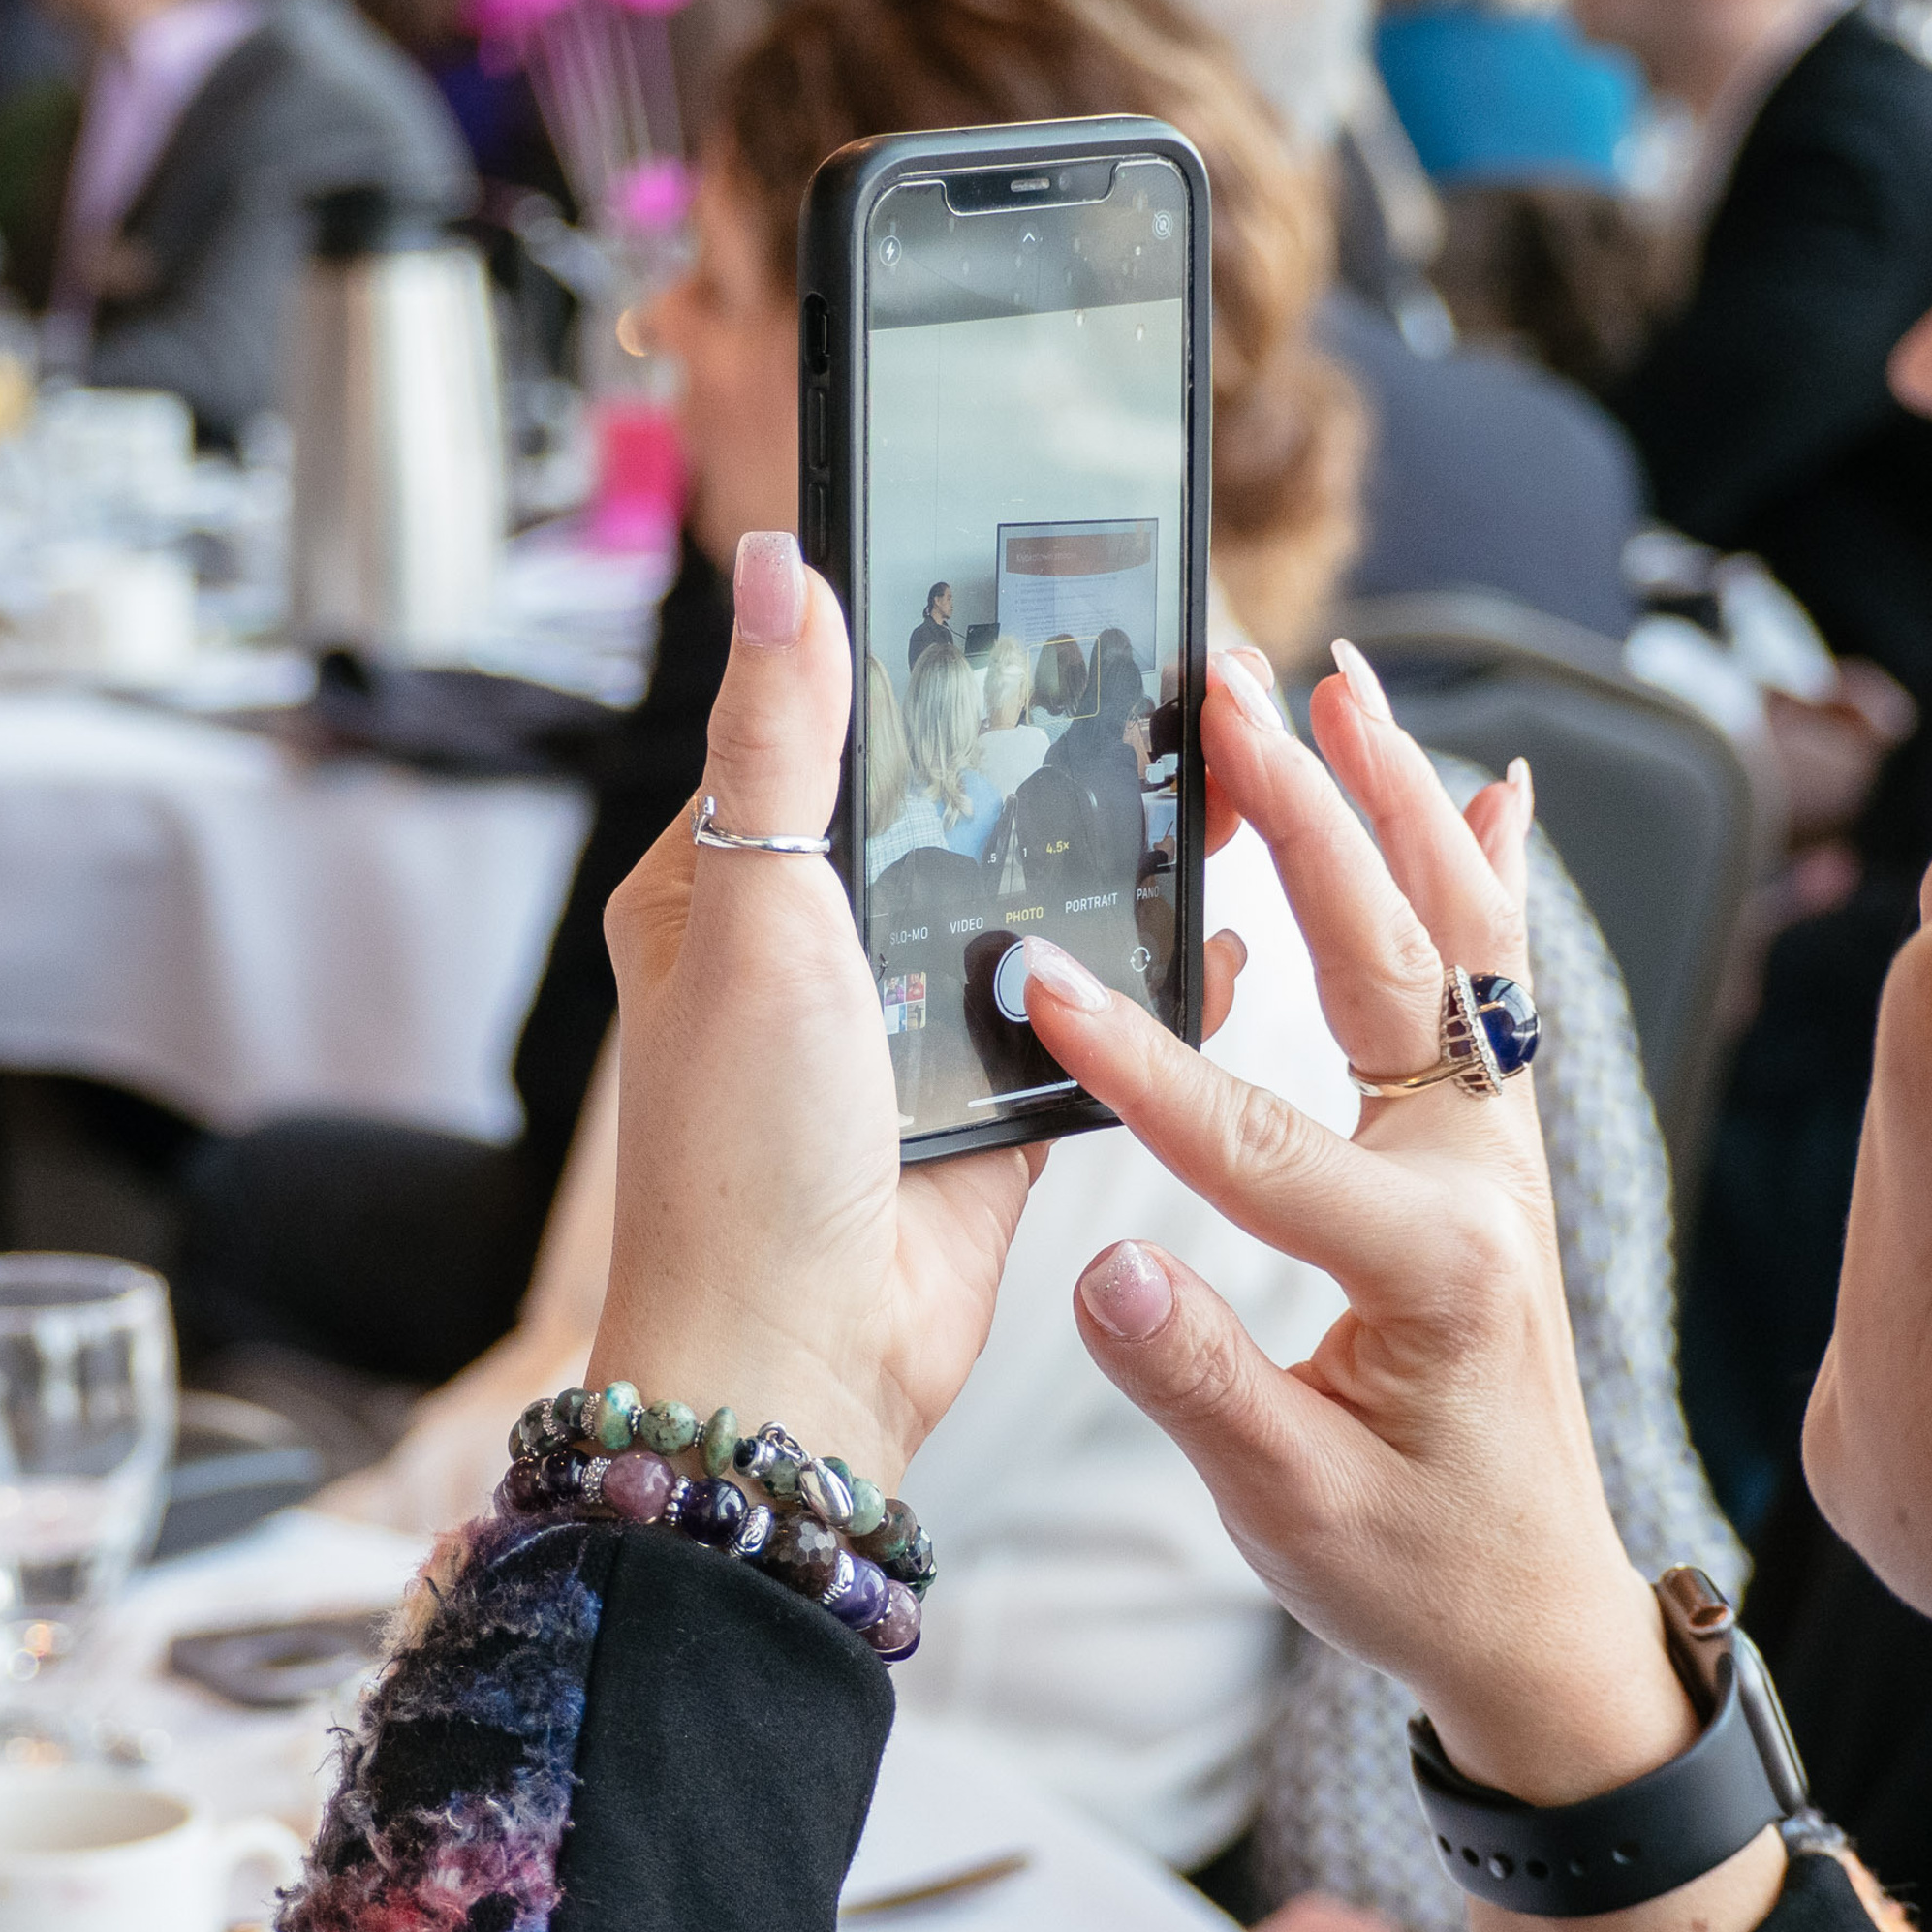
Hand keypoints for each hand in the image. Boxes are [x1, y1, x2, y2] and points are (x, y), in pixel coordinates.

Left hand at [590, 536, 1246, 1490]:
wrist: (802, 1363)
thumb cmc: (739, 1156)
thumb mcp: (754, 916)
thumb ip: (779, 747)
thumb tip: (780, 568)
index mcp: (720, 894)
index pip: (805, 740)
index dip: (894, 668)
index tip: (989, 592)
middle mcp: (808, 955)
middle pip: (928, 822)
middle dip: (1019, 763)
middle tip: (1130, 680)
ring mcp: (899, 1032)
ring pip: (1011, 914)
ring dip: (1088, 862)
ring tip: (1191, 777)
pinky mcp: (984, 1106)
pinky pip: (1075, 1017)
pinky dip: (1140, 980)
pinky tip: (1211, 924)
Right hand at [1028, 649, 1685, 1794]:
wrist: (1536, 1608)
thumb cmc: (1416, 1567)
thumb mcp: (1291, 1510)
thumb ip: (1200, 1386)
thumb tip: (1105, 1274)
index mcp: (1432, 1264)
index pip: (1262, 1139)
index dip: (1142, 1062)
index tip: (1039, 985)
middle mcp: (1483, 1180)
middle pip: (1393, 965)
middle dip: (1309, 819)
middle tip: (1235, 698)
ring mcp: (1499, 1153)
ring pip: (1460, 940)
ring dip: (1398, 801)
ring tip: (1341, 684)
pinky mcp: (1490, 1151)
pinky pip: (1494, 979)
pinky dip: (1484, 868)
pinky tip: (1481, 778)